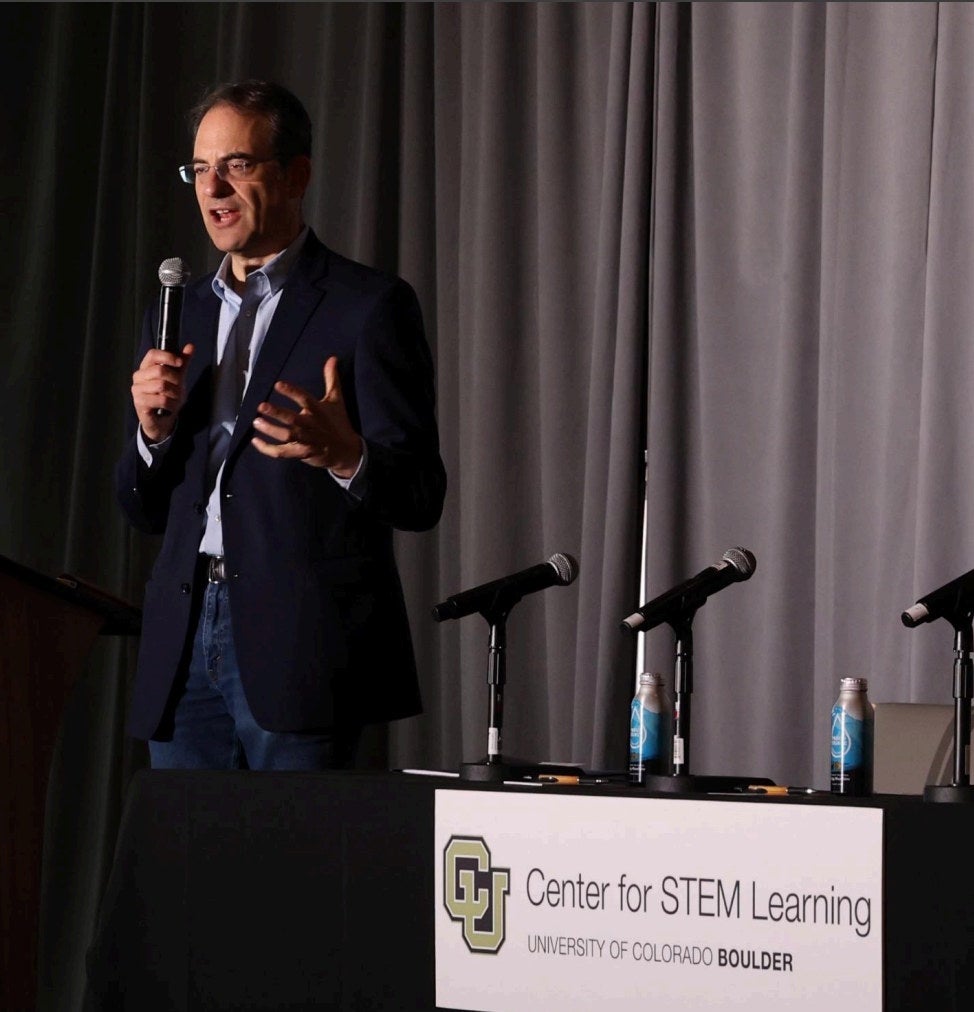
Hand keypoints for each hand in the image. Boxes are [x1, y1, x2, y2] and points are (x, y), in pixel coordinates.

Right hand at [132, 344, 194, 441]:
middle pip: (160, 371)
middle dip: (175, 380)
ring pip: (162, 386)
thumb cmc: (168, 396)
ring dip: (174, 394)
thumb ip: (183, 362)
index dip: (167, 357)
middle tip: (179, 388)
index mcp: (146, 367)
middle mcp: (138, 376)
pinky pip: (161, 400)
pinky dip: (170, 404)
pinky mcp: (139, 403)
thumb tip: (190, 346)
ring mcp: (137, 390)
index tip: (179, 363)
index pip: (153, 354)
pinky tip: (169, 407)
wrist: (162, 419)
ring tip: (175, 399)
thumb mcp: (178, 377)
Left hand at [251, 356, 362, 474]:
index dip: (292, 392)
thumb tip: (332, 357)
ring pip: (287, 436)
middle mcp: (313, 426)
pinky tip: (255, 442)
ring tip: (256, 422)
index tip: (277, 384)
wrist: (347, 452)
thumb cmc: (338, 422)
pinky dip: (268, 449)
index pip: (305, 399)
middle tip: (261, 406)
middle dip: (277, 413)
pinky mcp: (302, 453)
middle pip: (294, 420)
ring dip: (271, 430)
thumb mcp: (336, 400)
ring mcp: (308, 441)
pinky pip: (283, 452)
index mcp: (319, 411)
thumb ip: (331, 379)